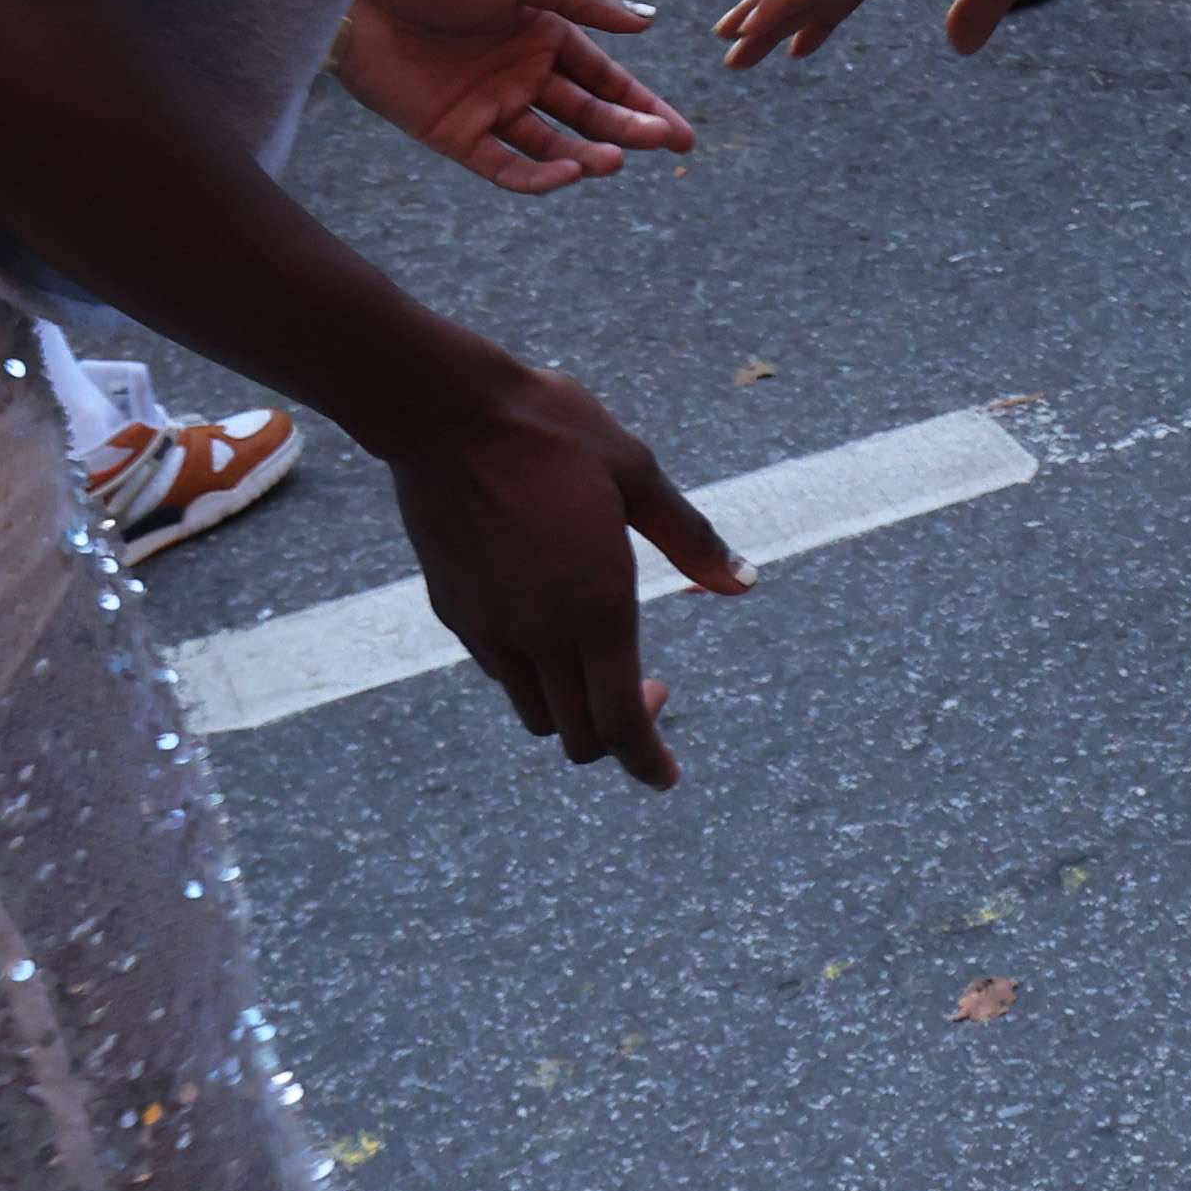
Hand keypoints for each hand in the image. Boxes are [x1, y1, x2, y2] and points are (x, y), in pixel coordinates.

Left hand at [334, 0, 700, 192]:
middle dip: (629, 130)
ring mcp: (490, 107)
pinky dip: (537, 175)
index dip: (644, 105)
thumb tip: (647, 23)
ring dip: (586, 155)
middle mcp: (523, 75)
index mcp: (546, 35)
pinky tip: (568, 172)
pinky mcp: (454, 134)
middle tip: (666, 143)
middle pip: (588, 114)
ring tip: (613, 160)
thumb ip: (584, 3)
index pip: (607, 79)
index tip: (681, 132)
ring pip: (552, 144)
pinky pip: (502, 165)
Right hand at [387, 357, 744, 788]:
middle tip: (652, 687)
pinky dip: (535, 675)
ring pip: (536, 712)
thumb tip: (743, 583)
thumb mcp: (638, 474)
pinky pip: (501, 673)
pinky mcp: (454, 612)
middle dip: (620, 735)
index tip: (667, 777)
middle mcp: (538, 631)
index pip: (619, 723)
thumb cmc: (554, 433)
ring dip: (574, 708)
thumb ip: (691, 540)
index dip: (647, 762)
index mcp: (594, 605)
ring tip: (603, 658)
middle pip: (578, 735)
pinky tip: (555, 626)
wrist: (447, 413)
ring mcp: (489, 627)